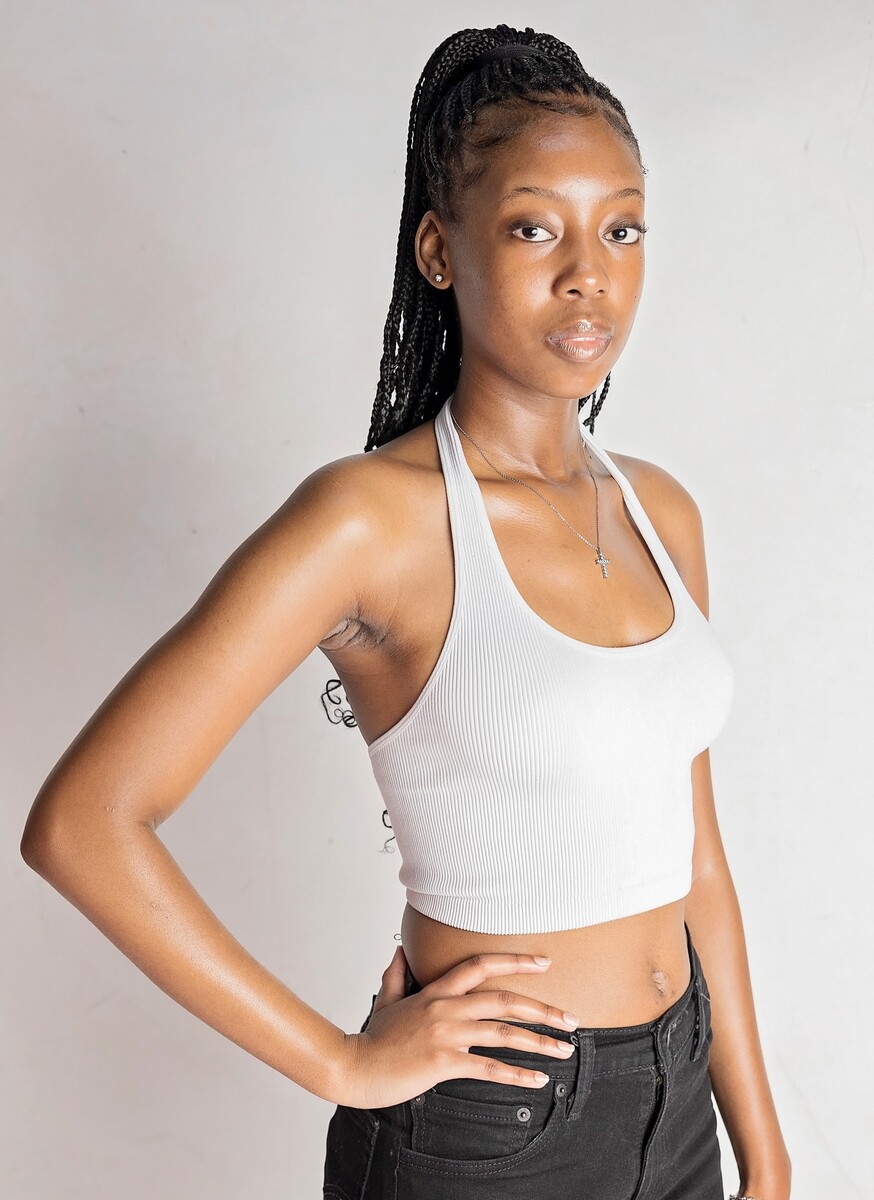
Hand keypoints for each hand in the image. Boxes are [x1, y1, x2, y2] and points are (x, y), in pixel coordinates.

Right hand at [335, 944, 580, 1109]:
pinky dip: (516, 1075)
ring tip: (564, 1050)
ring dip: (538, 1042)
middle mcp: (445, 1008)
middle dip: (542, 1008)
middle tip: (570, 1018)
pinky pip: (488, 1068)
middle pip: (503, 999)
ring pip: (502, 1033)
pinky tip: (537, 1081)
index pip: (480, 965)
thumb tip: (399, 950)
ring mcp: (445, 1034)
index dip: (514, 961)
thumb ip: (397, 974)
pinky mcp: (443, 1062)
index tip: (545, 962)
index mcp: (436, 991)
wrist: (353, 1066)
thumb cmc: (373, 1038)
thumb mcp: (387, 1000)